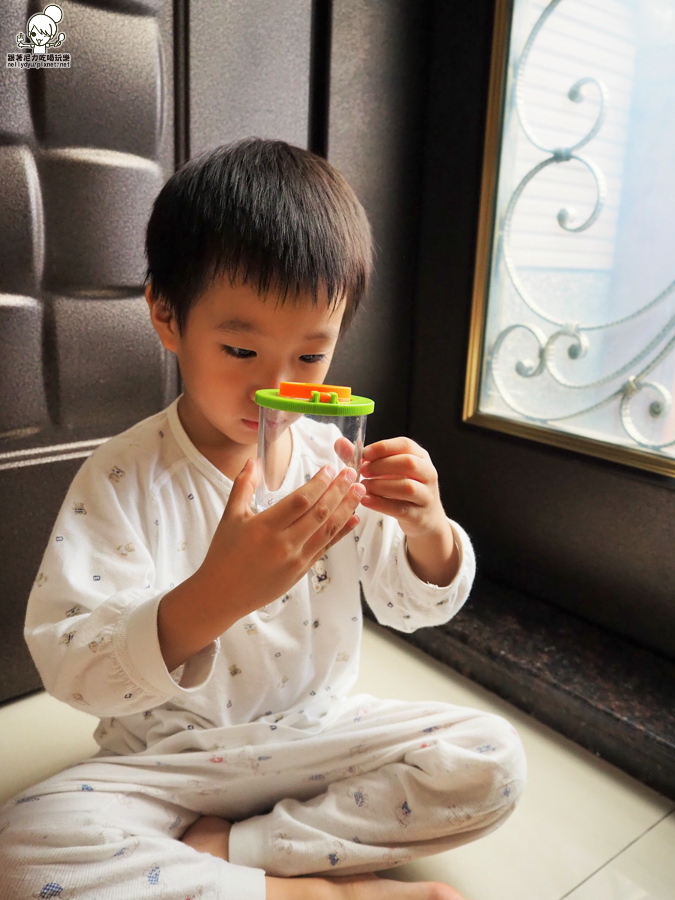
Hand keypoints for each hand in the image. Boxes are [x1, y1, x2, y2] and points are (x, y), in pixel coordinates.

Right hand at [199, 458, 365, 618]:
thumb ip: (243, 486)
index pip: (300, 500)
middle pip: (320, 513)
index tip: (330, 469)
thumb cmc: (223, 553)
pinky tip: (353, 519)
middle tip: (353, 473)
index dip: (319, 483)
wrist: (222, 594)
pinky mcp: (301, 571)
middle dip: (339, 491)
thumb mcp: (230, 516)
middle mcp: (284, 544)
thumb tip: (253, 460)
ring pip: (328, 530)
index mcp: (265, 527)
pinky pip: (326, 547)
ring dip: (346, 509)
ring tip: (359, 491)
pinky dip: (342, 532)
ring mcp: (295, 560)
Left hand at [357, 437, 446, 538]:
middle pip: (408, 463)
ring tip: (363, 487)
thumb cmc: (401, 489)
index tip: (364, 453)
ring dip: (381, 485)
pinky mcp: (419, 515)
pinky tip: (365, 500)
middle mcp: (427, 473)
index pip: (405, 445)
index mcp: (420, 457)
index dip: (383, 447)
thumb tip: (339, 443)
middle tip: (363, 471)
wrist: (424, 519)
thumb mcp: (386, 471)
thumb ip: (364, 458)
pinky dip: (380, 504)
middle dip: (382, 465)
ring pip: (407, 487)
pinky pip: (400, 508)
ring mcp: (426, 495)